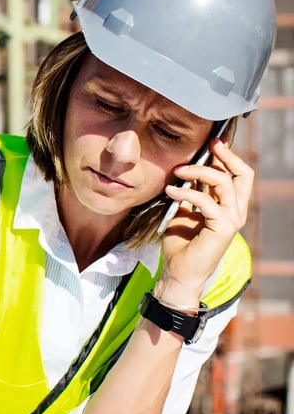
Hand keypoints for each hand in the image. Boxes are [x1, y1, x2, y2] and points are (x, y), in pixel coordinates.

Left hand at [158, 138, 252, 304]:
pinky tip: (170, 190)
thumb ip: (189, 192)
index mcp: (228, 205)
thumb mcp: (183, 210)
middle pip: (243, 174)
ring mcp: (232, 219)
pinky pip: (207, 201)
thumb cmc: (180, 244)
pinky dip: (187, 192)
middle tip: (209, 144)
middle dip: (226, 155)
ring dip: (200, 172)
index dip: (227, 155)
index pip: (237, 174)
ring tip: (178, 171)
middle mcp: (235, 210)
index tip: (212, 141)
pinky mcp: (223, 228)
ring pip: (225, 183)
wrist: (178, 272)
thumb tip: (185, 169)